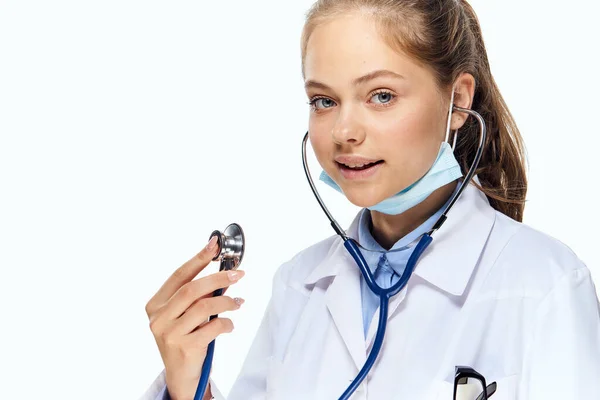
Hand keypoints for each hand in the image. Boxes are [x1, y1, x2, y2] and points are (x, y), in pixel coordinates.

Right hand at [145, 236, 244, 399]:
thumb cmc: (185, 338)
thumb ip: (200, 296)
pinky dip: (227, 323)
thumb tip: (224, 274)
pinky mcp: (184, 348)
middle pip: (192, 289)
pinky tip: (229, 325)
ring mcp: (169, 334)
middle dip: (218, 278)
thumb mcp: (187, 315)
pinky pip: (213, 327)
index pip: (179, 275)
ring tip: (238, 304)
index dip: (198, 258)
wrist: (181, 375)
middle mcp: (158, 318)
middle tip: (238, 274)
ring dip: (227, 302)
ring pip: (205, 307)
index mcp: (155, 305)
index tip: (214, 245)